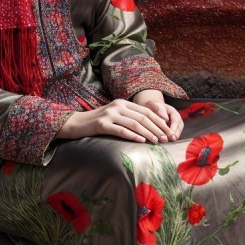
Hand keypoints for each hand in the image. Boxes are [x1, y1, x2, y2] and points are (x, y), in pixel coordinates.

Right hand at [57, 95, 178, 142]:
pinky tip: (141, 140)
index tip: (167, 130)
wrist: (76, 123)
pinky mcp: (102, 124)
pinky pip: (121, 130)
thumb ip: (129, 118)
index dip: (158, 121)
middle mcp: (118, 106)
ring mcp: (109, 114)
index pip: (146, 111)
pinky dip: (133, 135)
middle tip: (166, 138)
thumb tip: (150, 129)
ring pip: (134, 123)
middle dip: (156, 128)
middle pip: (142, 117)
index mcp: (123, 103)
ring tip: (157, 141)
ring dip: (148, 133)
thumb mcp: (115, 116)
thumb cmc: (98, 122)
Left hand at [131, 89, 184, 140]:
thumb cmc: (152, 106)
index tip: (172, 134)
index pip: (176, 120)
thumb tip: (165, 119)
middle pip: (179, 126)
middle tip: (173, 139)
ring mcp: (174, 124)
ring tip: (170, 141)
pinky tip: (165, 141)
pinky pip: (172, 133)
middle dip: (176, 133)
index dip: (174, 127)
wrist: (150, 108)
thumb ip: (160, 110)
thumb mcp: (155, 105)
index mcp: (173, 112)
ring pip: (177, 130)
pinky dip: (170, 137)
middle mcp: (175, 118)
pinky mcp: (170, 129)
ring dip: (174, 136)